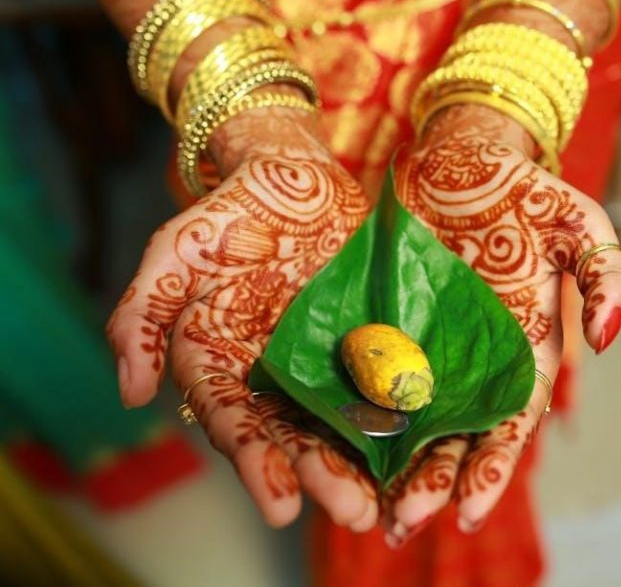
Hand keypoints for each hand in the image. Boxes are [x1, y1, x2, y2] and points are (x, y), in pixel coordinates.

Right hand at [106, 107, 377, 528]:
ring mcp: (321, 363)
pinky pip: (382, 385)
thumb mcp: (176, 251)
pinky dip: (399, 418)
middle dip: (321, 475)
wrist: (295, 175)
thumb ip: (141, 314)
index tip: (280, 505)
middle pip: (294, 436)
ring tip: (388, 501)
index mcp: (221, 365)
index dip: (256, 462)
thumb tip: (130, 393)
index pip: (235, 422)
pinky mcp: (366, 344)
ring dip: (362, 463)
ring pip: (340, 422)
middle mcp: (271, 376)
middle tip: (352, 512)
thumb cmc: (230, 211)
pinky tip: (423, 449)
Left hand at [382, 104, 620, 544]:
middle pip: (454, 437)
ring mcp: (425, 347)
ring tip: (367, 508)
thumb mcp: (576, 222)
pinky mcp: (382, 326)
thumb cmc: (521, 190)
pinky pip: (367, 377)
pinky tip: (334, 448)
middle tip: (401, 523)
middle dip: (431, 483)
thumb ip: (606, 274)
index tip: (468, 511)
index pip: (509, 423)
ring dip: (390, 467)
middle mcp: (472, 362)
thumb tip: (610, 336)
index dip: (491, 467)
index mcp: (521, 351)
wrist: (458, 158)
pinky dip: (354, 415)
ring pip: (408, 420)